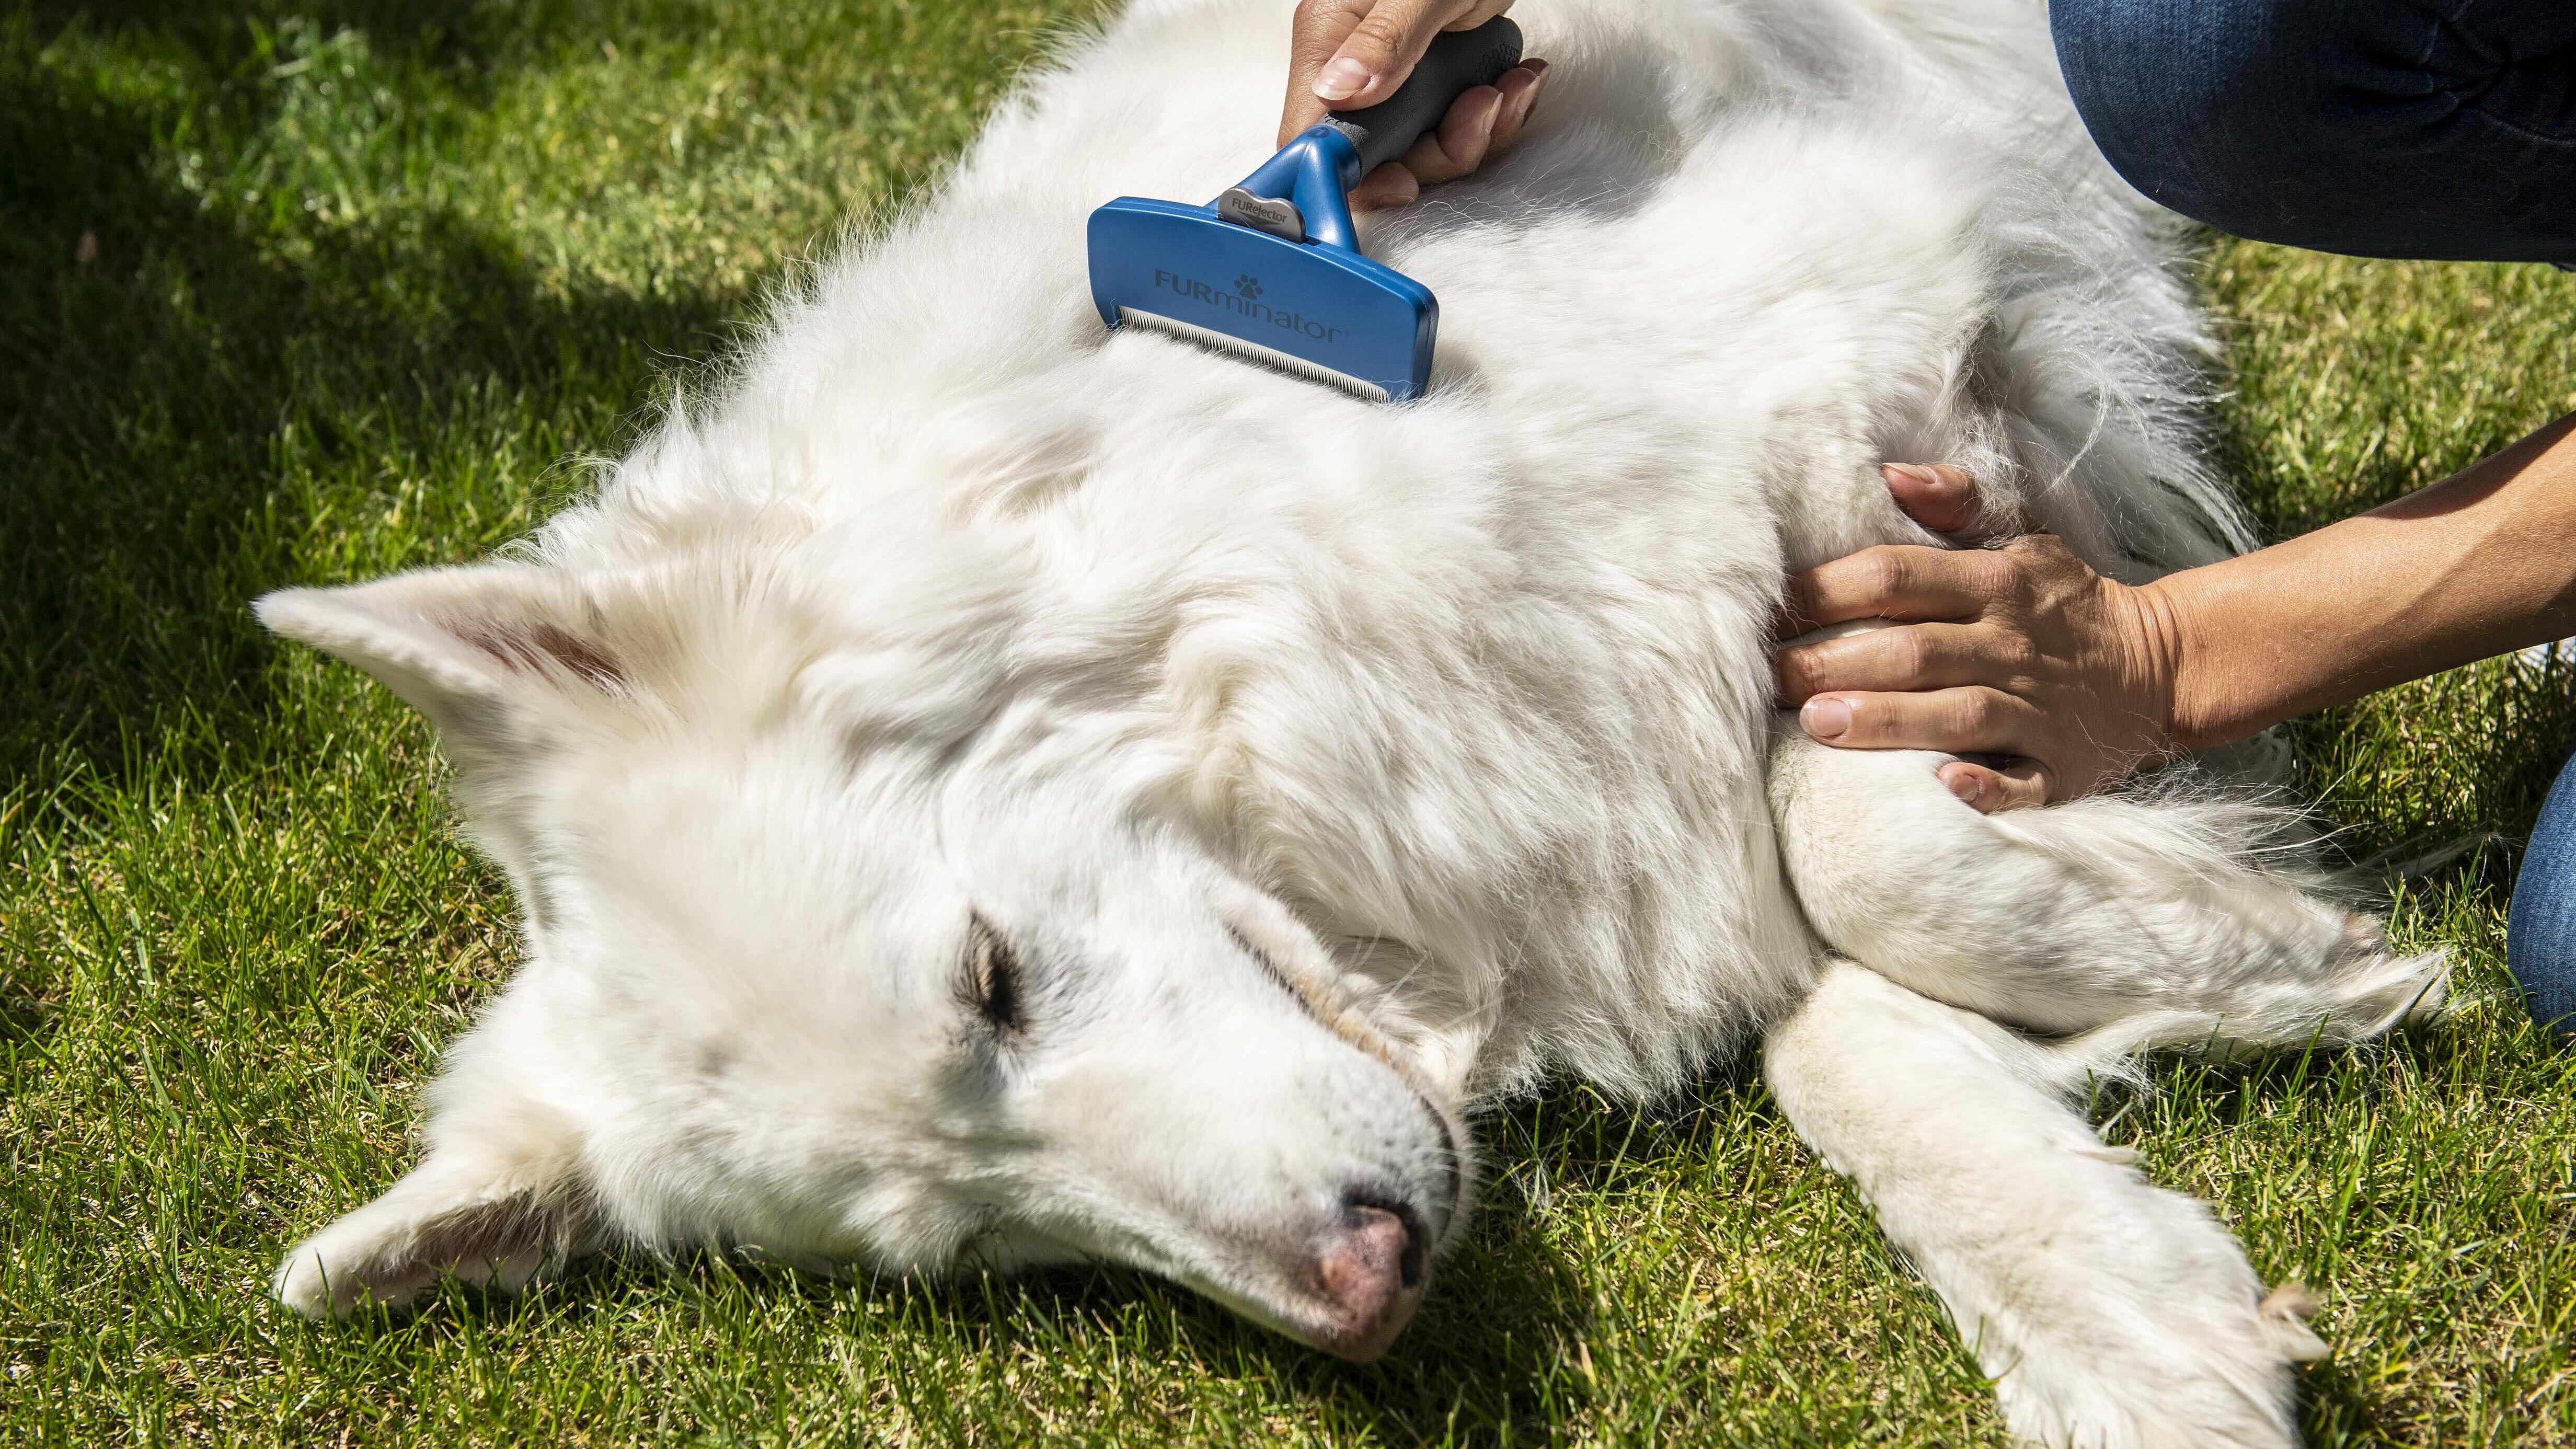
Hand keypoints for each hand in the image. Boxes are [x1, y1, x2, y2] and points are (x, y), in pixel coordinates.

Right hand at [1279, 0, 1549, 209]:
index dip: (1350, 176)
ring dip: (1476, 132)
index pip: (1309, 138)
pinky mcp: (1432, 76)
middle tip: (1480, 110)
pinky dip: (1493, 113)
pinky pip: (1454, 123)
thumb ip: (1385, 38)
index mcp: (1329, 38)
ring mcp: (1394, 72)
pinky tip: (1516, 79)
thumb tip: (1339, 91)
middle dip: (1437, 152)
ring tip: (1507, 89)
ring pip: (1421, 146)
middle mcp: (1353, 61)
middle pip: (1375, 156)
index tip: (1403, 181)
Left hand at [1772, 464, 2187, 812]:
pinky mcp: (2060, 769)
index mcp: (1995, 583)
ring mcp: (2037, 711)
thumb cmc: (2060, 602)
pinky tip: (1940, 789)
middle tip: (1765, 680)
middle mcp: (2011, 645)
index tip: (1766, 607)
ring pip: (1957, 713)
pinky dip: (1984, 789)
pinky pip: (2021, 784)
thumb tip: (1888, 473)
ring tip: (1819, 725)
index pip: (1895, 576)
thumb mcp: (2022, 536)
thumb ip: (1956, 501)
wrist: (2160, 666)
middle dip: (1833, 663)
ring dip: (1889, 720)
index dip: (1825, 590)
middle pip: (1912, 649)